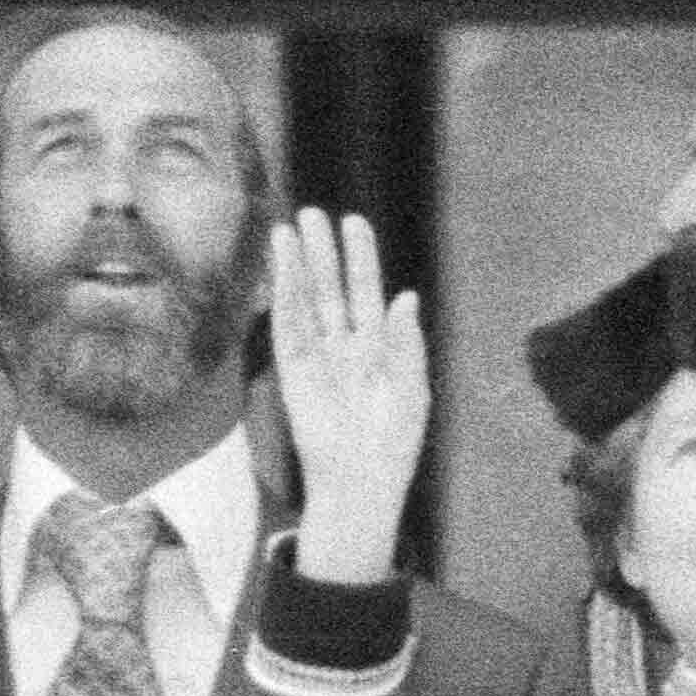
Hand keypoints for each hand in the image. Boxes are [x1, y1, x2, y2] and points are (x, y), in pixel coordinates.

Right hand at [264, 208, 431, 582]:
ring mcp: (317, 357)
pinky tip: (283, 267)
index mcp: (376, 348)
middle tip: (313, 213)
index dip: (361, 257)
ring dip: (299, 265)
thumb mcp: (412, 388)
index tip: (353, 221)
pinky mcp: (294, 371)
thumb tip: (405, 297)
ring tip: (291, 228)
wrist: (364, 481)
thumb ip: (406, 342)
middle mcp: (343, 346)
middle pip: (331, 288)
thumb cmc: (393, 442)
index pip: (365, 292)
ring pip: (307, 301)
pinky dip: (285, 295)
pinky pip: (288, 326)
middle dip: (323, 251)